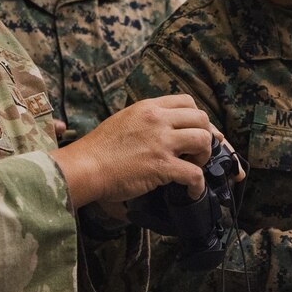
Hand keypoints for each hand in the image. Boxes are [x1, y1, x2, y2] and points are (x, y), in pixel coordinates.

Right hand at [51, 95, 215, 207]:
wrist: (85, 166)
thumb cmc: (99, 148)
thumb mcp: (124, 120)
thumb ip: (146, 120)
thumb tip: (164, 130)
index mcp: (149, 108)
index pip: (187, 101)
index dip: (197, 118)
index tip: (197, 131)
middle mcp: (158, 120)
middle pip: (201, 119)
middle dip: (206, 136)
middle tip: (196, 152)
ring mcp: (161, 142)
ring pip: (203, 141)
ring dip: (204, 156)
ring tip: (193, 167)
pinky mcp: (162, 166)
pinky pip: (194, 174)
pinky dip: (198, 185)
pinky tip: (192, 191)